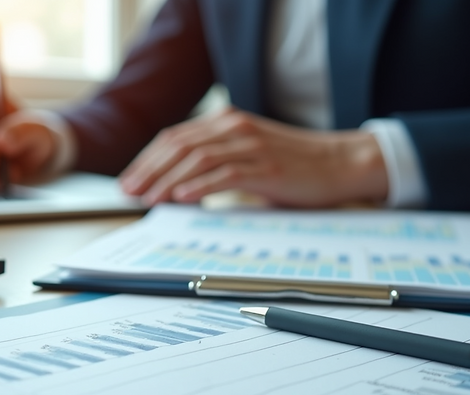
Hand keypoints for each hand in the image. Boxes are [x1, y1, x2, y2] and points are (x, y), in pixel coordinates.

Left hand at [119, 107, 388, 206]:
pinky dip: (200, 186)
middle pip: (180, 146)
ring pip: (198, 159)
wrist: (340, 163)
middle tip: (129, 192)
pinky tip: (183, 198)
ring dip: (169, 180)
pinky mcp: (267, 168)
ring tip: (150, 198)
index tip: (129, 181)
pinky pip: (226, 174)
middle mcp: (235, 128)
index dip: (147, 159)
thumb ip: (217, 162)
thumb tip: (177, 187)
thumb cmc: (294, 164)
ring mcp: (252, 146)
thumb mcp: (249, 155)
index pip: (175, 137)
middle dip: (149, 170)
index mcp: (228, 122)